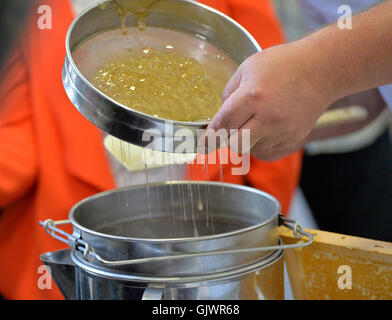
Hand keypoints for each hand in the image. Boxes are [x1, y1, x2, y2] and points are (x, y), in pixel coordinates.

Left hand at [203, 42, 337, 160]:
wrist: (321, 70)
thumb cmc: (283, 64)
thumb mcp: (248, 68)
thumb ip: (229, 93)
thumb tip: (221, 116)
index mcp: (254, 96)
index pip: (224, 123)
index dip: (209, 136)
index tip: (202, 145)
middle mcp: (268, 118)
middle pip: (235, 144)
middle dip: (226, 138)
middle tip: (228, 129)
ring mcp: (283, 131)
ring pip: (250, 151)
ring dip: (245, 140)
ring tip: (255, 120)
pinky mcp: (293, 139)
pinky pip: (267, 154)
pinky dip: (260, 146)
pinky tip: (265, 130)